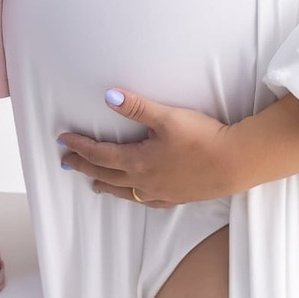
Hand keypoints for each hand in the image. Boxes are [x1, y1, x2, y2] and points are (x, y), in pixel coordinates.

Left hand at [58, 89, 240, 203]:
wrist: (234, 163)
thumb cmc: (202, 138)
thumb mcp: (167, 117)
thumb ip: (137, 107)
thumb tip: (108, 96)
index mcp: (138, 161)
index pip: (100, 154)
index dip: (80, 146)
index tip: (64, 140)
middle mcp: (144, 181)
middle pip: (106, 175)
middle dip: (84, 167)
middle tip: (67, 162)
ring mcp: (160, 193)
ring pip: (124, 191)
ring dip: (105, 185)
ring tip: (93, 185)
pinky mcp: (176, 198)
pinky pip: (146, 201)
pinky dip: (132, 196)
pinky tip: (135, 195)